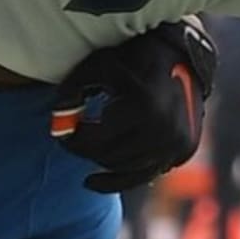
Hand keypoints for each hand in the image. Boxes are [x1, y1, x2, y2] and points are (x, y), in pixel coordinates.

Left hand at [53, 16, 216, 193]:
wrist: (180, 57)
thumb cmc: (131, 59)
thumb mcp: (98, 65)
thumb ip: (72, 90)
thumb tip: (57, 122)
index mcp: (143, 106)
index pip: (95, 139)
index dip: (72, 139)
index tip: (61, 133)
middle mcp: (163, 130)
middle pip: (108, 156)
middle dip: (84, 149)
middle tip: (71, 140)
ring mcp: (175, 144)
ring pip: (124, 167)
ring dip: (101, 159)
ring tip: (87, 146)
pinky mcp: (182, 152)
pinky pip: (144, 175)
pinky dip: (117, 181)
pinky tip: (91, 181)